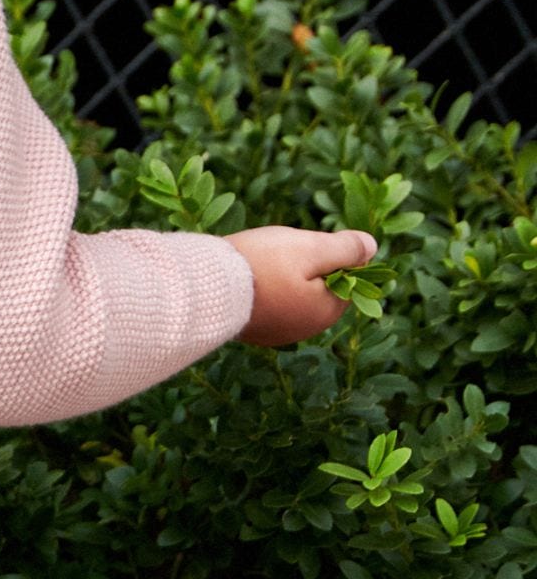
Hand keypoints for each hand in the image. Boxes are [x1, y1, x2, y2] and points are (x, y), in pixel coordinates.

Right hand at [226, 226, 378, 346]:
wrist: (205, 289)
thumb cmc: (262, 266)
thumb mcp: (310, 248)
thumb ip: (345, 249)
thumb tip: (372, 248)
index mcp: (325, 312)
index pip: (347, 281)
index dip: (331, 256)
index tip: (307, 244)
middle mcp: (305, 330)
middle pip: (318, 289)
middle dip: (307, 268)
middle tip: (281, 251)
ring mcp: (276, 334)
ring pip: (293, 297)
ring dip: (284, 279)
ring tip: (261, 262)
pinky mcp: (253, 332)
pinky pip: (270, 307)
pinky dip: (265, 292)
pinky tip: (248, 278)